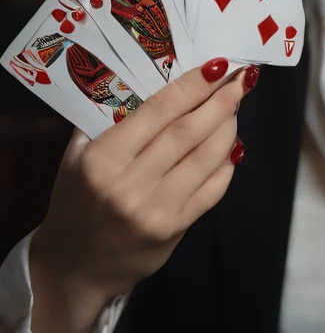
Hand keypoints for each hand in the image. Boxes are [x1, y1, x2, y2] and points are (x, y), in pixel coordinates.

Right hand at [30, 58, 258, 310]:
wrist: (75, 267)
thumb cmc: (76, 202)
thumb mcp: (76, 158)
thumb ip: (108, 120)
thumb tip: (151, 78)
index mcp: (103, 158)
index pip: (157, 111)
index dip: (192, 85)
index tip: (219, 65)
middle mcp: (130, 184)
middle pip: (188, 132)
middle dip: (221, 101)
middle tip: (242, 79)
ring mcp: (156, 209)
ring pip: (207, 158)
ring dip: (229, 128)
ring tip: (235, 107)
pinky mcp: (176, 229)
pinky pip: (213, 189)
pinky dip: (227, 164)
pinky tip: (232, 146)